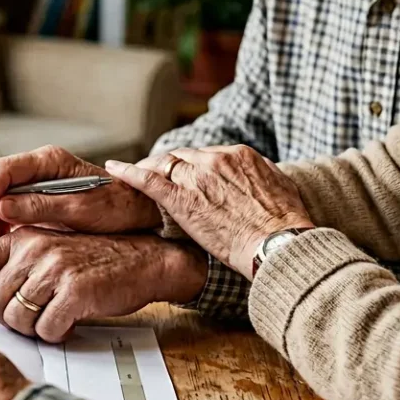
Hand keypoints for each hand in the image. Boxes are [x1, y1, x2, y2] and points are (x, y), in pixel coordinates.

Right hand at [0, 145, 160, 244]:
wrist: (139, 212)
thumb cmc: (117, 207)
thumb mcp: (78, 210)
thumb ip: (40, 206)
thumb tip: (2, 208)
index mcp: (48, 160)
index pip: (1, 171)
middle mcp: (39, 168)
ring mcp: (38, 184)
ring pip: (0, 198)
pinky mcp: (40, 200)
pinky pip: (12, 210)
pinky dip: (3, 228)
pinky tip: (4, 245)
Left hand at [0, 229, 207, 341]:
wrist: (147, 259)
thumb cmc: (97, 261)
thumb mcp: (51, 255)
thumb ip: (14, 271)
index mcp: (22, 239)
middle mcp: (32, 249)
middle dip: (10, 318)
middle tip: (35, 315)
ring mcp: (52, 269)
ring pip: (16, 320)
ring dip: (33, 328)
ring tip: (54, 315)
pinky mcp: (73, 292)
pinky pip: (46, 330)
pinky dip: (56, 334)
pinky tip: (71, 321)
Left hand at [107, 145, 313, 275]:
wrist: (278, 244)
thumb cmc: (286, 224)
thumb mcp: (280, 186)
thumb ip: (261, 176)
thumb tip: (255, 177)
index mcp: (239, 155)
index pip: (205, 155)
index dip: (192, 165)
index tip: (185, 174)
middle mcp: (215, 160)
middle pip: (182, 157)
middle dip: (167, 165)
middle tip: (154, 172)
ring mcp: (197, 177)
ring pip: (164, 165)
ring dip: (150, 169)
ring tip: (133, 174)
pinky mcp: (182, 199)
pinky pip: (149, 180)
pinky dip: (128, 172)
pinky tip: (114, 169)